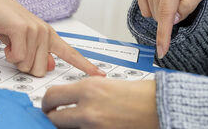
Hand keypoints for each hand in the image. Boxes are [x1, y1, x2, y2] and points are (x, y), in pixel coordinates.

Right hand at [0, 0, 104, 77]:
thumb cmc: (3, 20)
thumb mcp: (23, 41)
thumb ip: (38, 53)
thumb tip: (49, 66)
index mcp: (49, 35)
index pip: (70, 54)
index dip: (85, 65)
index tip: (100, 74)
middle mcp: (45, 33)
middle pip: (41, 70)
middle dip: (25, 66)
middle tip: (16, 50)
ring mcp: (35, 30)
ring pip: (28, 65)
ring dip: (14, 59)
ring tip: (10, 43)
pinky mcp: (22, 30)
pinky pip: (17, 58)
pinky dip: (8, 54)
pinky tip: (6, 41)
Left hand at [42, 78, 157, 128]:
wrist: (161, 107)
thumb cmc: (139, 94)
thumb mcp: (106, 84)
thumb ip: (84, 92)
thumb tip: (68, 100)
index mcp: (88, 88)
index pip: (52, 96)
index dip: (47, 103)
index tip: (49, 106)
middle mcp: (88, 108)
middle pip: (54, 118)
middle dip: (54, 118)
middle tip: (56, 117)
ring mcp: (94, 127)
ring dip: (70, 126)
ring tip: (77, 122)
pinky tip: (90, 127)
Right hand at [133, 0, 207, 58]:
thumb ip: (189, 4)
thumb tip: (172, 20)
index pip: (167, 10)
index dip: (164, 33)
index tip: (162, 50)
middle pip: (160, 14)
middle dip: (172, 17)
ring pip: (152, 13)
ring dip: (164, 11)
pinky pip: (145, 8)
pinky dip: (155, 7)